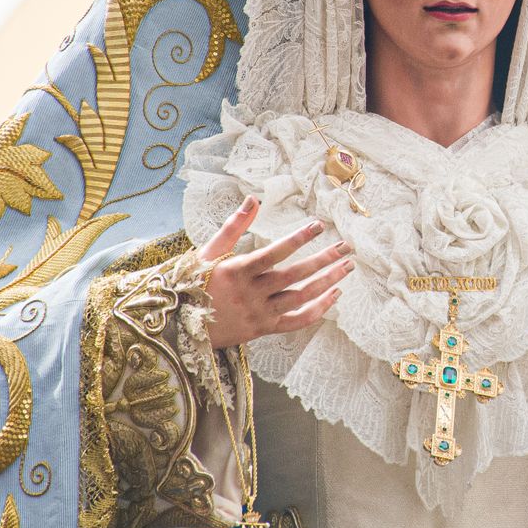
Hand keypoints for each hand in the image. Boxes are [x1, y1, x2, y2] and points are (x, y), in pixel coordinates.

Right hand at [197, 195, 353, 348]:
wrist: (180, 326)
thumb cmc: (196, 282)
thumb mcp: (209, 252)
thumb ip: (234, 226)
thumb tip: (253, 199)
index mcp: (237, 271)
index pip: (275, 252)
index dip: (299, 238)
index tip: (319, 225)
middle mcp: (251, 294)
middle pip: (296, 275)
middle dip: (324, 259)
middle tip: (346, 246)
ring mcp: (259, 313)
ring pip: (301, 298)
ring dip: (327, 282)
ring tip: (347, 267)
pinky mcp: (264, 328)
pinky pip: (297, 322)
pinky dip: (318, 310)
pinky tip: (334, 295)